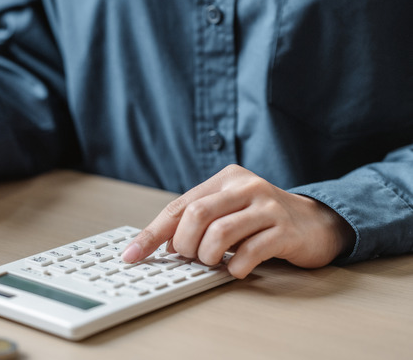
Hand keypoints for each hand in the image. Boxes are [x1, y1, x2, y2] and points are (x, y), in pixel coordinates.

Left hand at [121, 165, 353, 278]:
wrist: (317, 222)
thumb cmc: (263, 219)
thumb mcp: (229, 212)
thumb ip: (197, 222)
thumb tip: (160, 246)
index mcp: (225, 179)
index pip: (178, 207)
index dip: (152, 234)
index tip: (132, 255)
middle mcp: (245, 187)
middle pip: (196, 215)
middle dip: (184, 245)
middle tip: (190, 257)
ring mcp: (267, 206)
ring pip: (219, 232)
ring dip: (208, 256)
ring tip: (213, 262)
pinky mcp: (285, 229)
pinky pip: (250, 251)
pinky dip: (235, 266)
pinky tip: (236, 269)